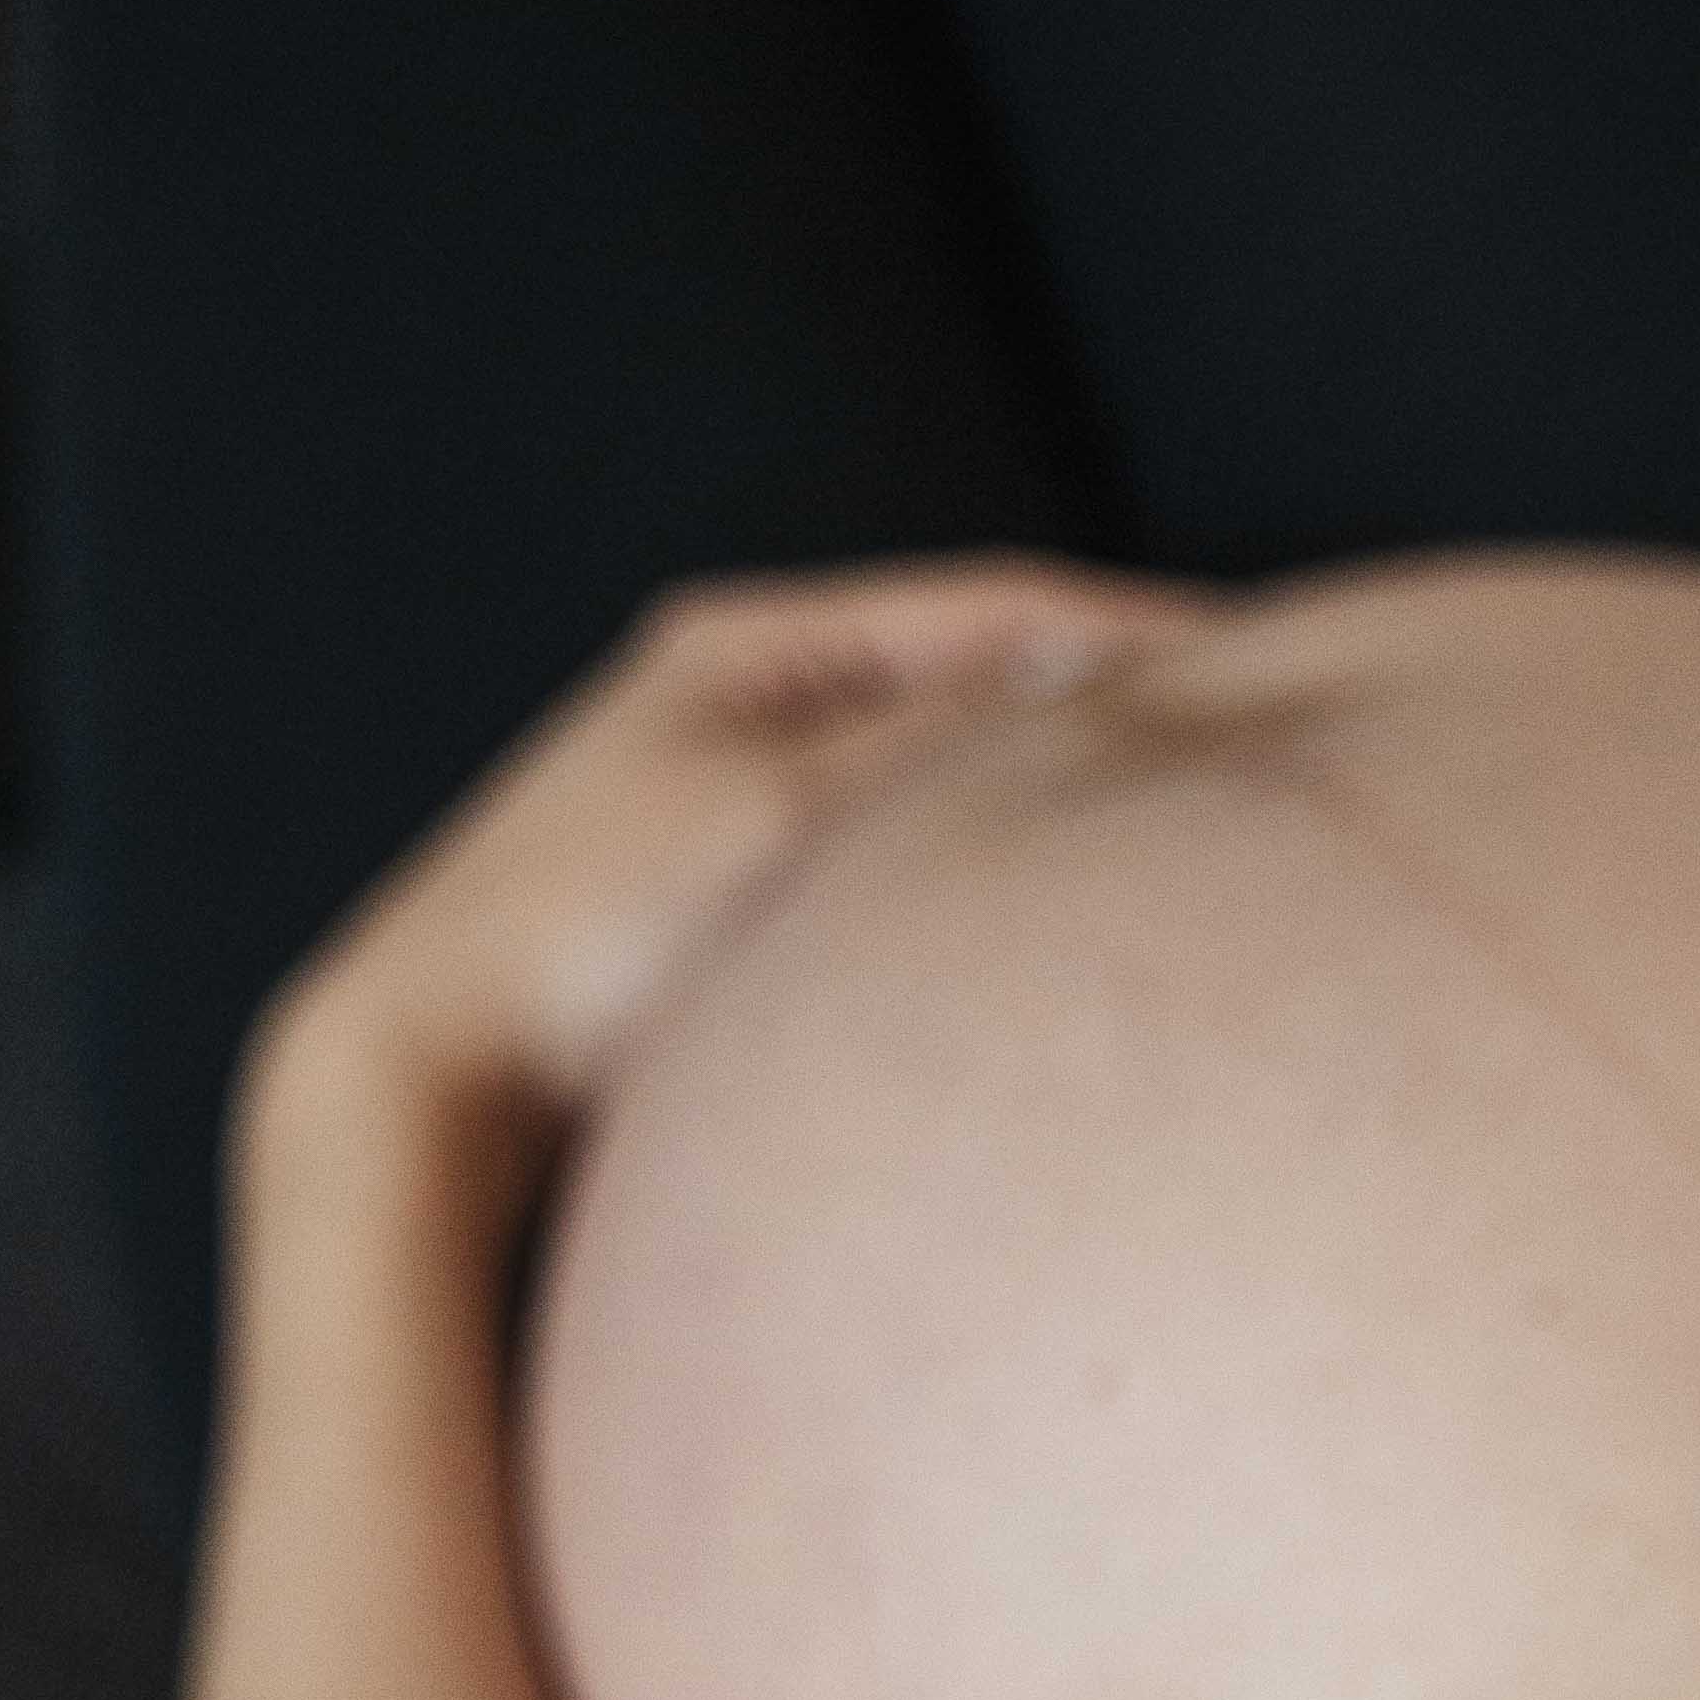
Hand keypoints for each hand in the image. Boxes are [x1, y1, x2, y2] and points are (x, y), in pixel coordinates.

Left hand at [245, 557, 1209, 1172]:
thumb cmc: (581, 939)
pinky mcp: (740, 925)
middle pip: (979, 692)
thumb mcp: (785, 814)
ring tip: (1179, 845)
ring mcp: (744, 819)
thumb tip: (1095, 678)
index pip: (997, 610)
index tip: (1270, 668)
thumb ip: (943, 743)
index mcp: (746, 648)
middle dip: (1111, 718)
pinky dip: (987, 896)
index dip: (1141, 636)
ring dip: (1051, 816)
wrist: (428, 1089)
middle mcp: (744, 712)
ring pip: (947, 799)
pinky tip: (1051, 944)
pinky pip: (907, 887)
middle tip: (1256, 752)